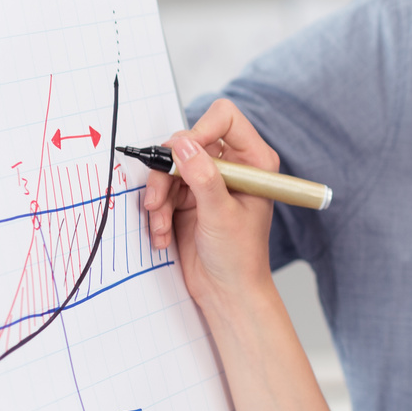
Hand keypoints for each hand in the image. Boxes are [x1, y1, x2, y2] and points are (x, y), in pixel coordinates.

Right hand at [145, 99, 280, 316]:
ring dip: (159, 198)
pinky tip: (163, 235)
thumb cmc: (240, 256)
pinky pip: (161, 190)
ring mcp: (207, 181)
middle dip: (168, 172)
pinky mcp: (188, 198)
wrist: (227, 292)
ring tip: (162, 226)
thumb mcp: (221, 214)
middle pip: (187, 141)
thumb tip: (182, 144)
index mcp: (253, 161)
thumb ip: (202, 176)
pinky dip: (157, 212)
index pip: (224, 118)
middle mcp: (230, 166)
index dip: (200, 130)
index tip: (183, 155)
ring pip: (169, 167)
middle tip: (159, 200)